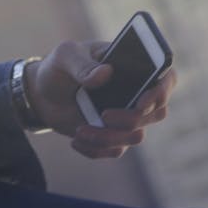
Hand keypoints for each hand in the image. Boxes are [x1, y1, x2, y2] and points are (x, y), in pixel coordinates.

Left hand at [25, 41, 176, 158]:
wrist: (41, 93)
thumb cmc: (59, 67)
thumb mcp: (65, 56)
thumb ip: (82, 64)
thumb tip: (104, 74)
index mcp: (133, 66)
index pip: (166, 78)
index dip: (162, 91)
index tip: (143, 101)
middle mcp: (137, 93)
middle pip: (157, 113)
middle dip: (132, 119)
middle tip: (104, 116)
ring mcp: (126, 116)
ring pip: (135, 136)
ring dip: (108, 138)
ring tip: (80, 131)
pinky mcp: (112, 135)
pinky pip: (116, 150)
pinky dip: (96, 149)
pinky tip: (76, 140)